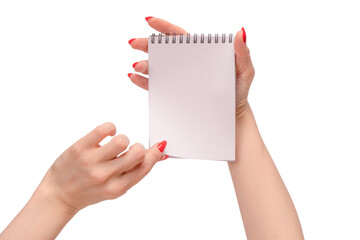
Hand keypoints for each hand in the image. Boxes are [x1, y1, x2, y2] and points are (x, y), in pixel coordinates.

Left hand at [38, 122, 166, 212]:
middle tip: (129, 150)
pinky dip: (110, 128)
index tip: (159, 146)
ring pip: (122, 140)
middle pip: (137, 152)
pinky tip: (106, 135)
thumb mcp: (116, 187)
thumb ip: (136, 171)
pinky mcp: (80, 148)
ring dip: (123, 139)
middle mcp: (105, 176)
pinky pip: (103, 129)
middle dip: (138, 147)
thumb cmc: (90, 191)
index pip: (145, 167)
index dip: (155, 154)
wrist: (59, 196)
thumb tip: (158, 154)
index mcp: (117, 188)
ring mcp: (91, 162)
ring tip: (114, 145)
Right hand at [128, 17, 254, 118]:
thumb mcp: (245, 70)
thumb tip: (240, 32)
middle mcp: (186, 64)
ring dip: (144, 65)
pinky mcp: (174, 93)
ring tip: (138, 66)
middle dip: (146, 44)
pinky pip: (155, 86)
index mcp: (200, 53)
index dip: (164, 27)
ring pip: (157, 67)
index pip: (180, 37)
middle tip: (134, 44)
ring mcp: (178, 78)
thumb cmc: (239, 91)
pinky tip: (134, 78)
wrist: (232, 117)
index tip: (149, 21)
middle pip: (163, 50)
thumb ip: (242, 52)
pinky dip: (142, 82)